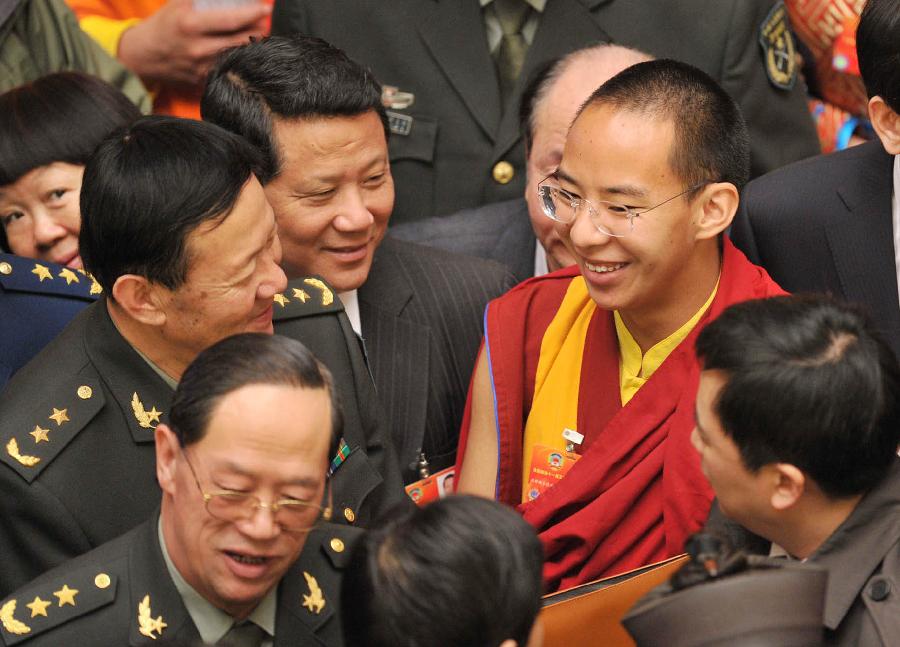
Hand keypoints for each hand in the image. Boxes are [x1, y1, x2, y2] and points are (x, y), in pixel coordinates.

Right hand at [117, 0, 269, 86]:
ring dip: (251, 45)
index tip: (265, 9)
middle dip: (257, 29)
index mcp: (191, 24)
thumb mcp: (179, 3)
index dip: (252, 14)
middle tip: (264, 21)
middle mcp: (198, 48)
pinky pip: (229, 68)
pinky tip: (244, 51)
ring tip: (258, 34)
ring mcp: (202, 67)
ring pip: (238, 56)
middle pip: (241, 40)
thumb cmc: (164, 25)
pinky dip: (239, 58)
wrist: (143, 56)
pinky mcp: (204, 80)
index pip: (231, 20)